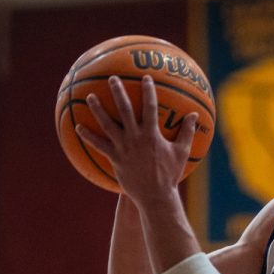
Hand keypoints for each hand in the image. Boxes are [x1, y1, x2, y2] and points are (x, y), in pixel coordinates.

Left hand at [75, 75, 197, 201]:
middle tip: (112, 79)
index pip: (151, 107)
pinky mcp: (114, 157)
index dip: (148, 91)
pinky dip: (88, 135)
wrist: (155, 195)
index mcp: (152, 134)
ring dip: (98, 109)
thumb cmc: (169, 174)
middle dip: (118, 92)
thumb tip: (195, 116)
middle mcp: (136, 137)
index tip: (145, 78)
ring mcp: (123, 147)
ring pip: (107, 124)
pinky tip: (78, 127)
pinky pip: (98, 145)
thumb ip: (187, 132)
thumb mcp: (182, 152)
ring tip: (90, 96)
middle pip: (125, 110)